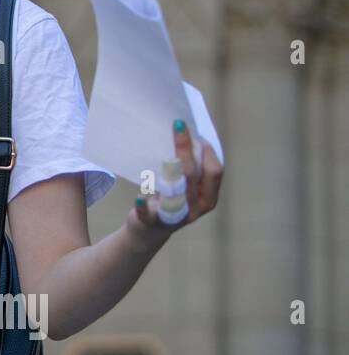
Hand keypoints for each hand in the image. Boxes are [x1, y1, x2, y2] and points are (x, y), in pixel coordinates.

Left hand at [125, 120, 223, 238]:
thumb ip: (190, 168)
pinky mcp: (153, 223)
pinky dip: (144, 206)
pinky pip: (149, 215)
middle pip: (192, 175)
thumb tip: (187, 132)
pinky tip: (139, 197)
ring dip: (169, 170)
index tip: (196, 130)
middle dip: (185, 148)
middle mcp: (195, 207)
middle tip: (177, 124)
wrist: (148, 230)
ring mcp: (175, 217)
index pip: (215, 171)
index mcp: (208, 197)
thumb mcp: (185, 186)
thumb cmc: (169, 200)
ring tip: (160, 150)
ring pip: (174, 192)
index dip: (208, 150)